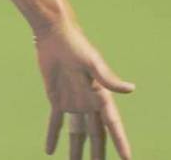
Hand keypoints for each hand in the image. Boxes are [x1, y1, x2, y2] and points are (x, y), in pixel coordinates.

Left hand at [36, 21, 134, 159]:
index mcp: (101, 95)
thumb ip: (108, 78)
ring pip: (77, 133)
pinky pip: (56, 122)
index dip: (120, 142)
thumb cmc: (76, 44)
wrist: (54, 34)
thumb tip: (131, 89)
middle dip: (99, 153)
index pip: (113, 125)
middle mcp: (89, 102)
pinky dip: (53, 136)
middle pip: (96, 134)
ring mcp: (72, 102)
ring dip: (77, 150)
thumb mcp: (93, 61)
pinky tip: (49, 151)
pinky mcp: (56, 98)